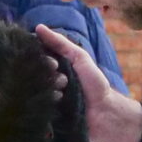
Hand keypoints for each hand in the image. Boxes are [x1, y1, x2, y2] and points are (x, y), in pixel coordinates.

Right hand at [35, 24, 141, 141]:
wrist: (105, 113)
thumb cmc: (95, 84)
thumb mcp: (79, 58)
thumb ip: (61, 43)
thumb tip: (39, 27)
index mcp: (56, 69)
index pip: (39, 59)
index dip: (43, 59)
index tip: (53, 64)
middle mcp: (49, 82)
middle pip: (36, 74)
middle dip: (49, 75)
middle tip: (63, 80)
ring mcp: (48, 99)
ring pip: (37, 89)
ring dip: (51, 90)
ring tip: (64, 93)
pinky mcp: (47, 114)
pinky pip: (38, 106)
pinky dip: (48, 102)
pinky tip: (60, 103)